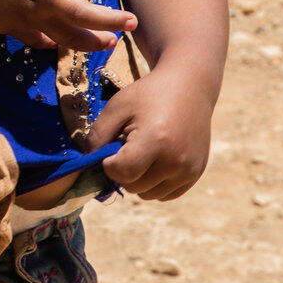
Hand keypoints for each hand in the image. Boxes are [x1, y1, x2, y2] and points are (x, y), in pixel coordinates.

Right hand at [0, 0, 138, 50]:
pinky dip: (52, 44)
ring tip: (110, 44)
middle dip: (111, 19)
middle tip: (132, 23)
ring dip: (91, 41)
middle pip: (83, 12)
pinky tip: (60, 45)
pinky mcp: (13, 28)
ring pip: (67, 34)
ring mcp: (28, 16)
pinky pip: (38, 40)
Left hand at [86, 67, 214, 200]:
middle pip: (134, 187)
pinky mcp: (195, 175)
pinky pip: (165, 195)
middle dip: (123, 171)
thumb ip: (97, 136)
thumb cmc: (148, 95)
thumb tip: (86, 164)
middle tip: (128, 145)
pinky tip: (155, 160)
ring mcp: (189, 170)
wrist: (188, 87)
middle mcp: (177, 160)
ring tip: (143, 152)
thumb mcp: (117, 107)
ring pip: (148, 195)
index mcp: (156, 140)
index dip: (109, 164)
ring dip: (138, 180)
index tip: (113, 146)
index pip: (123, 173)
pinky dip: (155, 184)